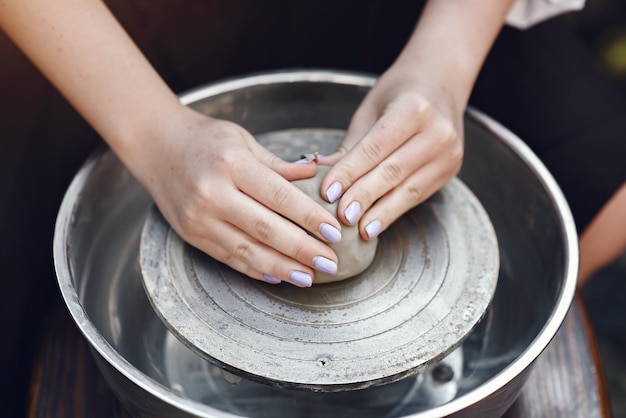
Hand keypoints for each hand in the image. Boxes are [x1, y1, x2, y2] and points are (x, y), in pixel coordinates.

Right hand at [141, 106, 341, 286]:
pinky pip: (230, 258)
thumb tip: (316, 175)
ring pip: (248, 250)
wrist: (156, 147)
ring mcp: (199, 219)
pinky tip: (279, 276)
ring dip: (282, 267)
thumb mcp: (244, 141)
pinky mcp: (192, 236)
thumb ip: (279, 164)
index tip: (334, 233)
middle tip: (330, 262)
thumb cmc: (205, 140)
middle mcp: (212, 194)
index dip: (309, 217)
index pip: (279, 196)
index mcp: (232, 164)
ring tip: (309, 276)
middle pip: (266, 229)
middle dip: (302, 249)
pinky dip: (256, 269)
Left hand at [318, 67, 463, 239]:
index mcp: (413, 109)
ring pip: (408, 189)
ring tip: (359, 229)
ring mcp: (448, 153)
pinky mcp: (450, 170)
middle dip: (364, 197)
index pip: (375, 148)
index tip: (327, 193)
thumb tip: (318, 174)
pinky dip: (394, 210)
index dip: (350, 172)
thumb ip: (350, 146)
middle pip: (392, 171)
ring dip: (381, 212)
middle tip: (341, 217)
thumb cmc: (399, 94)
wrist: (441, 82)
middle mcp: (437, 132)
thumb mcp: (371, 111)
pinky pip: (417, 195)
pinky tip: (376, 223)